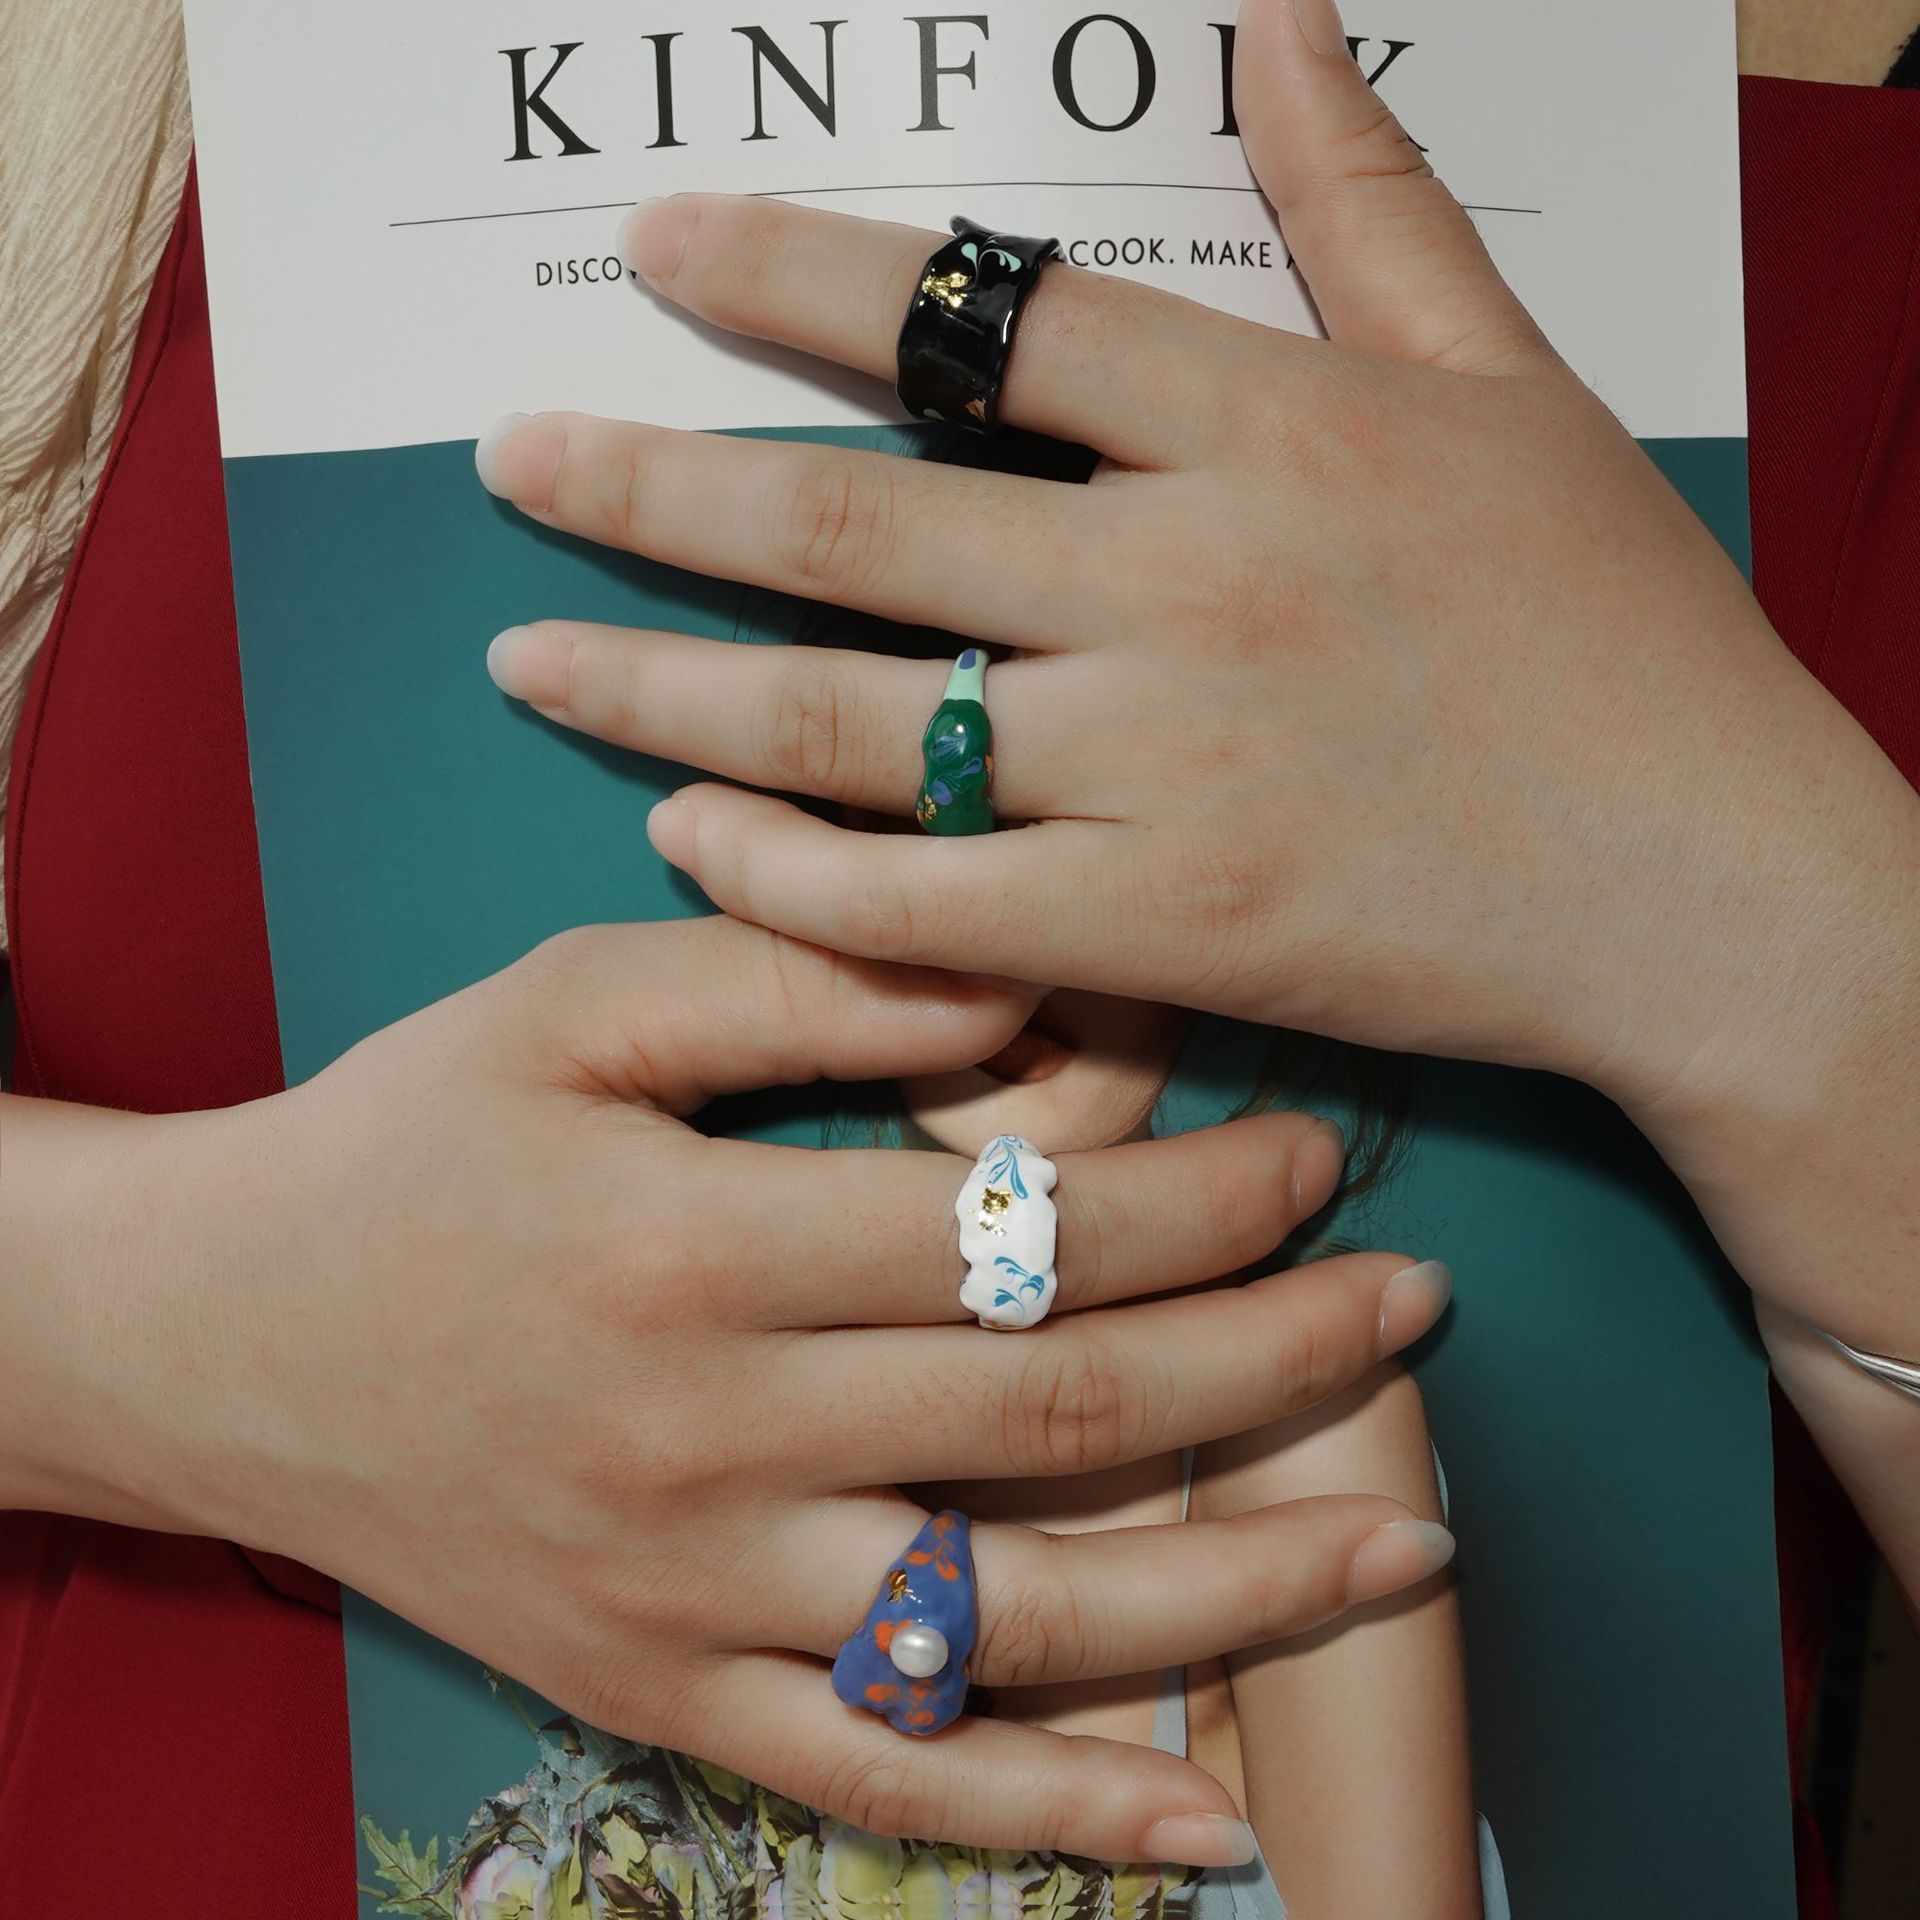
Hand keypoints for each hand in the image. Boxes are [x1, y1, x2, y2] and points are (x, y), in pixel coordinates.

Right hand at [0, 917, 1455, 1862]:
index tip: (1311, 1155)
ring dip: (1238, 1591)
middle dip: (1271, 1358)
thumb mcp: (571, 1010)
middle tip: (1413, 1307)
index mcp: (696, 1248)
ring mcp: (693, 1602)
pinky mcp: (663, 1700)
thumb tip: (1016, 986)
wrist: (216, 1337)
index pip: (1020, 1233)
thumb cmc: (409, 1144)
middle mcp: (711, 1443)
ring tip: (1406, 1545)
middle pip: (1056, 1416)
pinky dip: (1058, 1811)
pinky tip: (1208, 1823)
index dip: (1200, 1197)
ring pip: (1015, 1623)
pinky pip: (888, 1784)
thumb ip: (792, 988)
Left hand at [474, 4, 1919, 1152]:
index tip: (654, 247)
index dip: (793, 272)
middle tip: (509, 459)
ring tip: (527, 659)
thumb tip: (1274, 8)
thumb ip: (1365, 200)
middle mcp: (1191, 583)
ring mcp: (1168, 769)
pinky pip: (922, 901)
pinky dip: (791, 870)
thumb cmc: (1615, 635)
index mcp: (1271, 425)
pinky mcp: (1164, 930)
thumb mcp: (1506, 381)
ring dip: (660, 686)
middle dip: (648, 487)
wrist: (1702, 885)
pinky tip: (688, 828)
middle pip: (855, 526)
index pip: (983, 313)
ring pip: (854, 721)